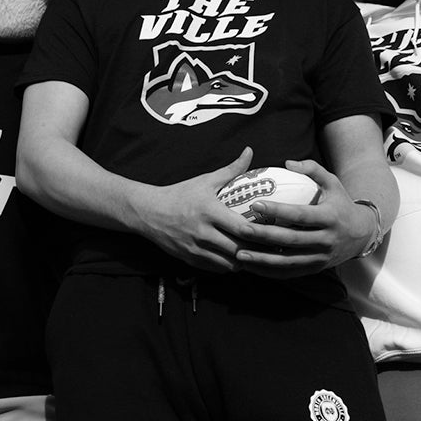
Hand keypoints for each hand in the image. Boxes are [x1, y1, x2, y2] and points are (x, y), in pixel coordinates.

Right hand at [133, 148, 257, 272]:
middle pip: (238, 250)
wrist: (148, 212)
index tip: (272, 231)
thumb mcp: (205, 180)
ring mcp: (196, 248)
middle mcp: (202, 232)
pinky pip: (216, 269)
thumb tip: (249, 151)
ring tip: (253, 254)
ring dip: (243, 261)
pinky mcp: (190, 260)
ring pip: (229, 264)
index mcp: (209, 211)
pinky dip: (228, 266)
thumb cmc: (180, 194)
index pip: (241, 228)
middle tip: (268, 247)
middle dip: (255, 250)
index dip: (259, 233)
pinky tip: (235, 258)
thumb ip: (231, 169)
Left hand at [231, 158, 374, 278]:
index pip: (300, 215)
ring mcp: (320, 258)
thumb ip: (312, 169)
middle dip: (264, 236)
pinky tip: (251, 266)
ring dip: (263, 259)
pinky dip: (269, 272)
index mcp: (329, 218)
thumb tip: (287, 163)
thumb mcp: (333, 182)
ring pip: (288, 261)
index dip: (278, 211)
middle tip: (241, 229)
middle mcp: (326, 240)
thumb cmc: (341, 203)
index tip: (256, 204)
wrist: (362, 234)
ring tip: (239, 254)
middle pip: (291, 240)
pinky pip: (289, 273)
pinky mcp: (314, 269)